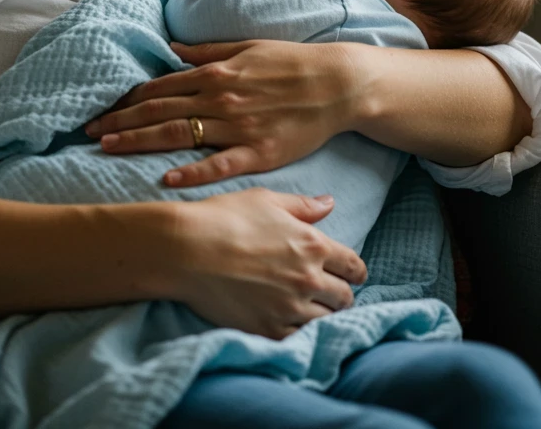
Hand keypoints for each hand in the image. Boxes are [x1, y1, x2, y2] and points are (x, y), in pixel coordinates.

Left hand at [85, 39, 367, 186]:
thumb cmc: (292, 62)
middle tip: (88, 132)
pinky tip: (166, 178)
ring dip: (139, 141)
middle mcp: (220, 97)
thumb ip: (207, 52)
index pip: (160, 87)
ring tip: (107, 148)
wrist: (337, 83)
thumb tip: (172, 49)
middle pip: (159, 110)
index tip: (101, 109)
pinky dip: (192, 171)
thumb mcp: (247, 47)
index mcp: (216, 73)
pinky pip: (219, 164)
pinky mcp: (259, 151)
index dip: (127, 100)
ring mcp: (238, 125)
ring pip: (178, 134)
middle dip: (120, 121)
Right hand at [168, 188, 367, 338]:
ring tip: (310, 310)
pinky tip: (291, 325)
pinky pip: (300, 340)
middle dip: (340, 294)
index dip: (354, 270)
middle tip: (329, 293)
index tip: (350, 274)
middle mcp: (308, 278)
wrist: (186, 250)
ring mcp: (289, 308)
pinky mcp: (269, 330)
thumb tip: (330, 204)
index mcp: (312, 245)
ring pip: (325, 321)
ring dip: (322, 315)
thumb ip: (302, 206)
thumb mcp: (266, 200)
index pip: (353, 266)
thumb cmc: (224, 218)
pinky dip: (300, 333)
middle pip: (344, 297)